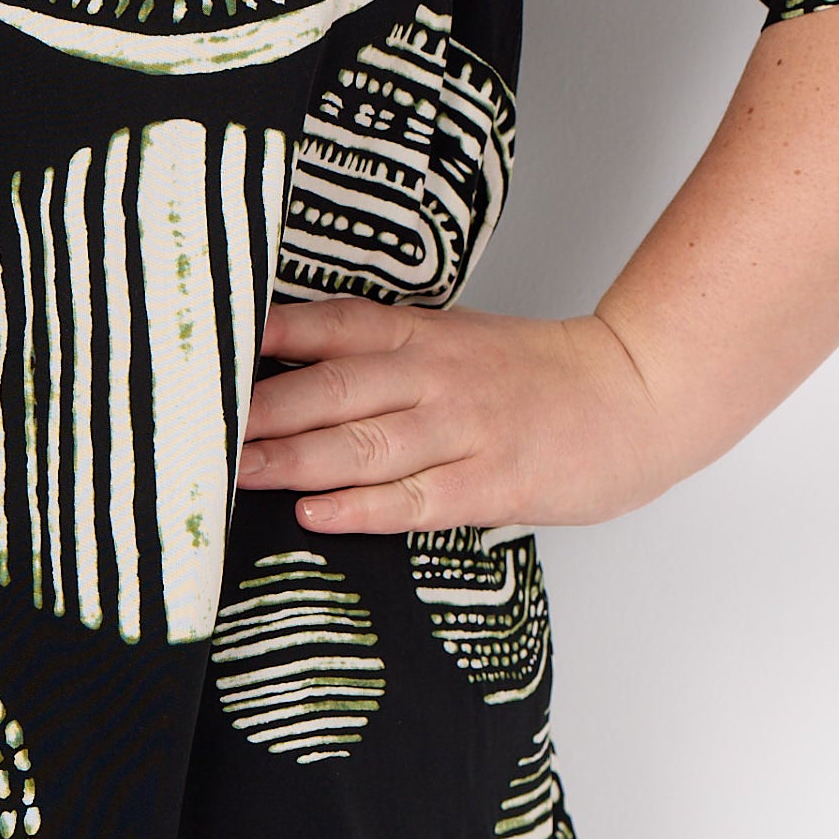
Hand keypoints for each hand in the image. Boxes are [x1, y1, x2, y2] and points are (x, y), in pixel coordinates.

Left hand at [238, 294, 677, 535]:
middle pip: (332, 388)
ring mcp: (463, 428)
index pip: (333, 325)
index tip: (212, 350)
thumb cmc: (542, 378)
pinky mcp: (491, 481)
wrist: (638, 394)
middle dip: (261, 411)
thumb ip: (388, 359)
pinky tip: (317, 513)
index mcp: (423, 335)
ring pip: (363, 444)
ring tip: (238, 473)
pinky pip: (415, 497)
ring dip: (293, 460)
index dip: (271, 336)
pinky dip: (362, 507)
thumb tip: (295, 378)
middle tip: (200, 429)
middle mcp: (435, 375)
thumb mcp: (460, 344)